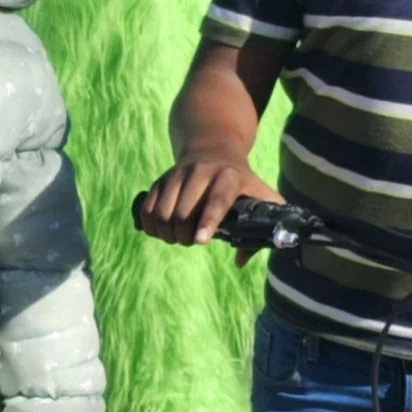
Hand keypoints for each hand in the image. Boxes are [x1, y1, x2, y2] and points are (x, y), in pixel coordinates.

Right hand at [135, 150, 282, 245]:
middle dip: (184, 236)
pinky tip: (160, 231)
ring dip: (167, 234)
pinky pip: (148, 208)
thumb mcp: (260, 195)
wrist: (214, 150)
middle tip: (191, 240)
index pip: (217, 200)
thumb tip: (240, 260)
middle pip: (183, 213)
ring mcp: (178, 174)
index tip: (200, 241)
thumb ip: (263, 225)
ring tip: (177, 237)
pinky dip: (151, 226)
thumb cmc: (241, 182)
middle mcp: (201, 171)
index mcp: (229, 177)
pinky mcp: (161, 179)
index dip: (208, 221)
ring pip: (162, 213)